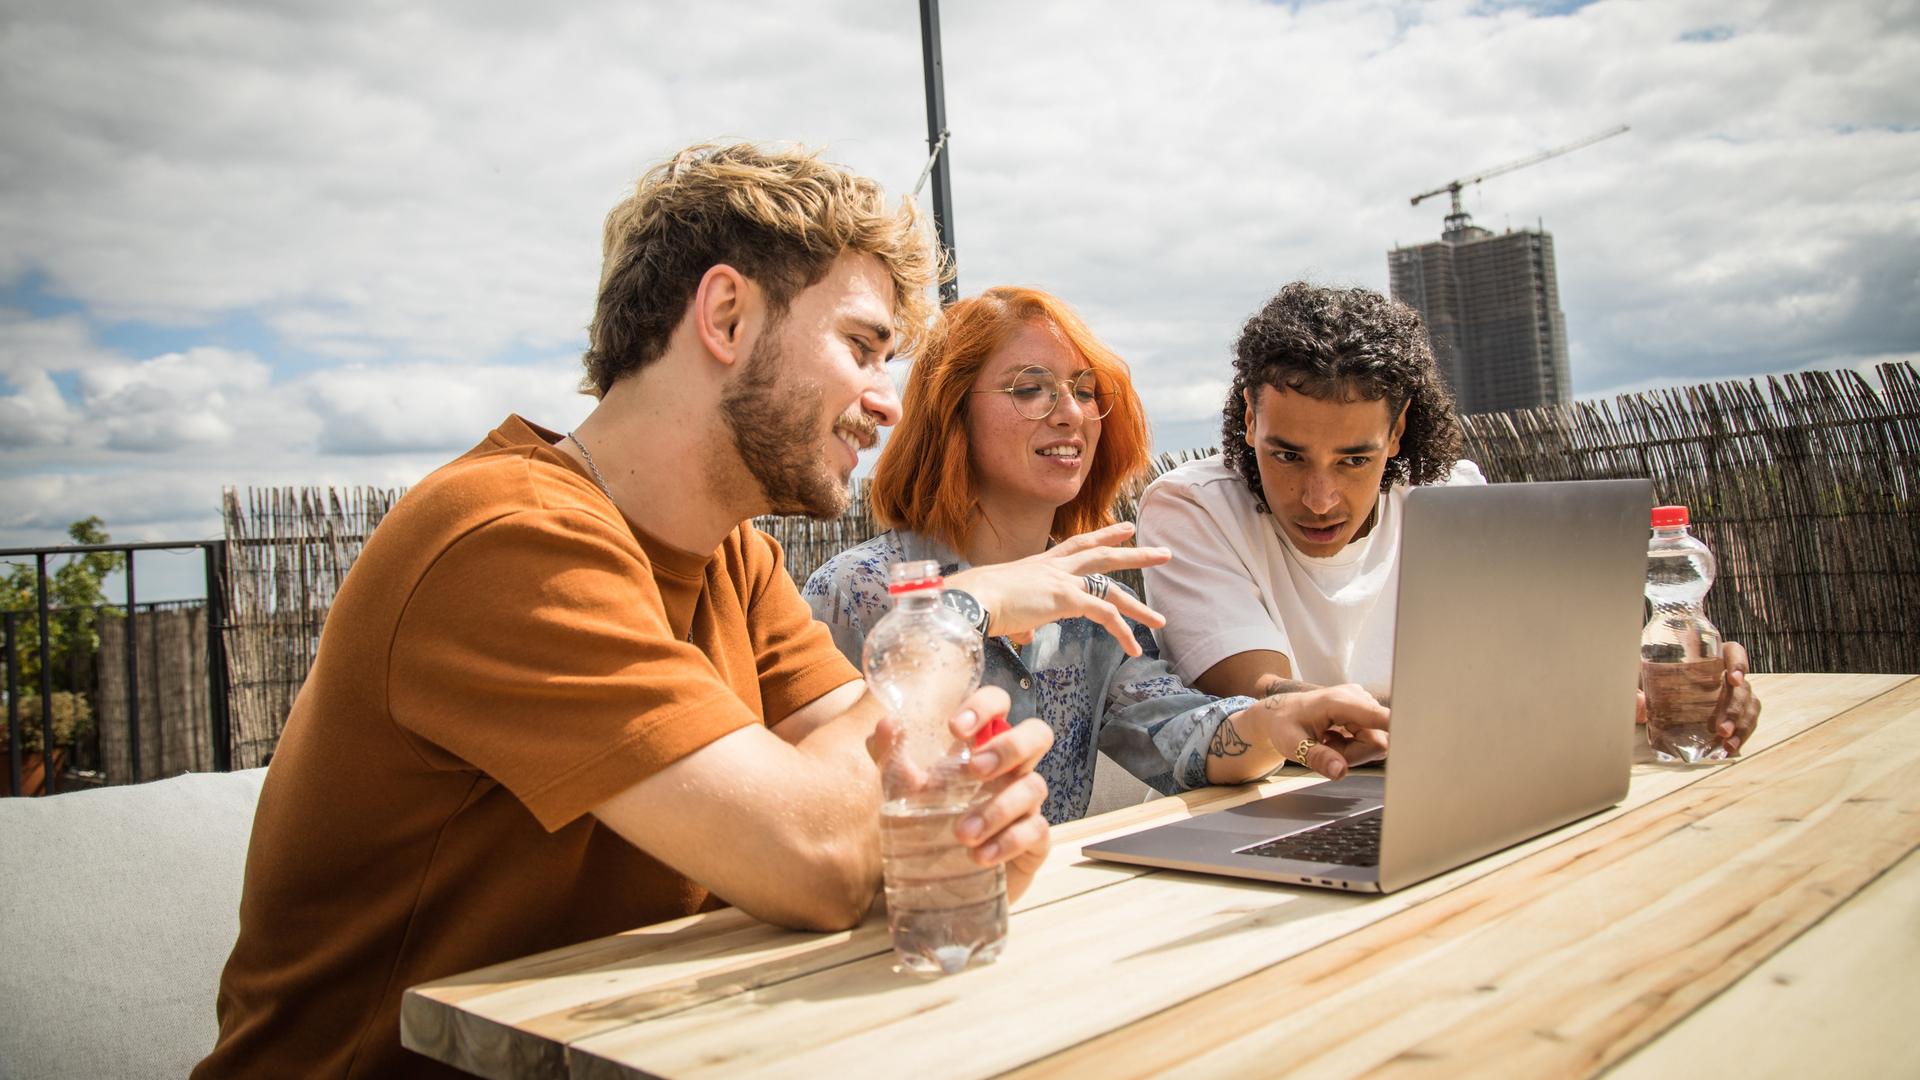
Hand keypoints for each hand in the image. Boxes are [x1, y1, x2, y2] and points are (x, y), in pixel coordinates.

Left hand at [866, 686, 1053, 903]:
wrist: (942, 882)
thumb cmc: (930, 823)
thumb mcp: (905, 791)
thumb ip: (892, 758)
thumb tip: (885, 724)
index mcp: (982, 746)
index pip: (999, 705)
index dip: (986, 705)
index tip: (955, 728)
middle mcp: (1011, 768)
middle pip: (1037, 734)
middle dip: (1009, 747)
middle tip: (975, 771)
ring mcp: (1028, 802)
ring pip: (1034, 786)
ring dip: (998, 808)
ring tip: (962, 833)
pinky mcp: (1035, 839)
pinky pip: (1037, 830)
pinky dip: (1008, 841)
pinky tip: (980, 855)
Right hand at [945, 522, 1170, 656]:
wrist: (972, 597)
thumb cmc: (979, 602)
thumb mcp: (1005, 607)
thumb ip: (1022, 620)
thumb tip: (1025, 633)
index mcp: (1041, 564)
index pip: (1078, 546)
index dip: (1103, 536)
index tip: (1124, 529)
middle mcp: (1055, 567)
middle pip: (1103, 555)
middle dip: (1134, 555)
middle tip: (1161, 553)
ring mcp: (1062, 580)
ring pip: (1111, 586)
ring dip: (1139, 604)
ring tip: (1161, 618)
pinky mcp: (1065, 597)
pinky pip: (1104, 614)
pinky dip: (1122, 631)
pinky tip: (1133, 646)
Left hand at [1234, 683, 1390, 780]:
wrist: (1278, 714)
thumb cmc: (1283, 726)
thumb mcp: (1292, 745)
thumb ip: (1317, 757)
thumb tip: (1340, 772)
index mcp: (1340, 701)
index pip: (1380, 717)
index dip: (1401, 727)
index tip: (1421, 733)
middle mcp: (1357, 698)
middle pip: (1378, 742)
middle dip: (1354, 754)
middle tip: (1326, 748)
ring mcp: (1363, 704)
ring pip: (1375, 743)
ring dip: (1352, 751)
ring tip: (1328, 741)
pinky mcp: (1366, 712)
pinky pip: (1371, 740)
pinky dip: (1353, 747)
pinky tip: (1335, 738)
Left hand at [1633, 641, 1760, 756]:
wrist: (1647, 691)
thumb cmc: (1648, 676)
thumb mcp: (1638, 676)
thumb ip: (1635, 687)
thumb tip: (1640, 703)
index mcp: (1707, 655)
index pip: (1733, 651)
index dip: (1739, 662)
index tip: (1732, 679)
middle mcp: (1724, 672)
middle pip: (1742, 686)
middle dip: (1735, 709)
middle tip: (1720, 729)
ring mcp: (1730, 693)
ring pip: (1748, 705)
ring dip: (1741, 725)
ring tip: (1727, 743)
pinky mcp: (1731, 711)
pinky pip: (1746, 720)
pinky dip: (1741, 734)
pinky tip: (1729, 747)